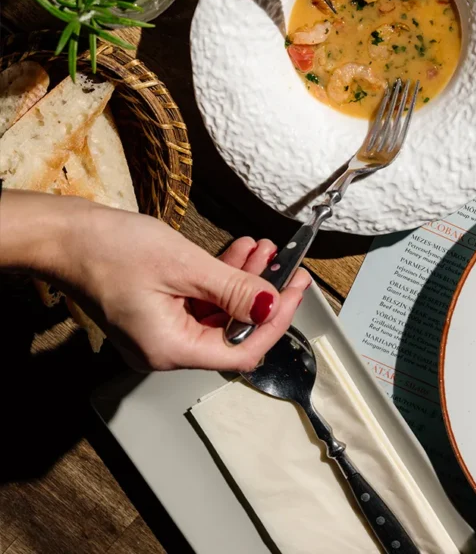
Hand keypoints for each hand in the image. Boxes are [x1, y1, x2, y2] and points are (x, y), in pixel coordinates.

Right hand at [0, 190, 309, 371]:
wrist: (65, 236)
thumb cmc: (113, 250)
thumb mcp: (184, 266)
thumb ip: (233, 289)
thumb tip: (271, 305)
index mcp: (170, 350)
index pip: (241, 352)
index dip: (275, 322)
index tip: (297, 289)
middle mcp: (165, 349)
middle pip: (231, 332)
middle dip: (262, 295)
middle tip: (287, 264)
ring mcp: (159, 331)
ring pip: (217, 313)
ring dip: (243, 281)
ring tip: (263, 247)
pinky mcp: (155, 311)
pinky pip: (198, 302)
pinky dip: (220, 279)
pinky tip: (239, 252)